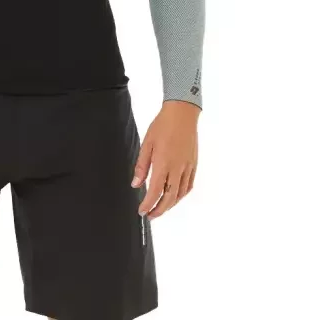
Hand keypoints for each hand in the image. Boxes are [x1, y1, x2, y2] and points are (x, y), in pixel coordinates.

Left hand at [131, 100, 199, 218]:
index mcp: (164, 163)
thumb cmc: (162, 125)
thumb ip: (142, 166)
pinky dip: (181, 195)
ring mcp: (188, 167)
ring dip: (170, 205)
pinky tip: (175, 196)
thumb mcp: (147, 143)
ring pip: (180, 194)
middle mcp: (177, 169)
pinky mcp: (194, 164)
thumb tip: (136, 184)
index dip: (148, 204)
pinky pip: (188, 186)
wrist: (182, 113)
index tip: (142, 211)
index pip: (156, 191)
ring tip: (160, 208)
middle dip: (159, 210)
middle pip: (169, 198)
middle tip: (150, 215)